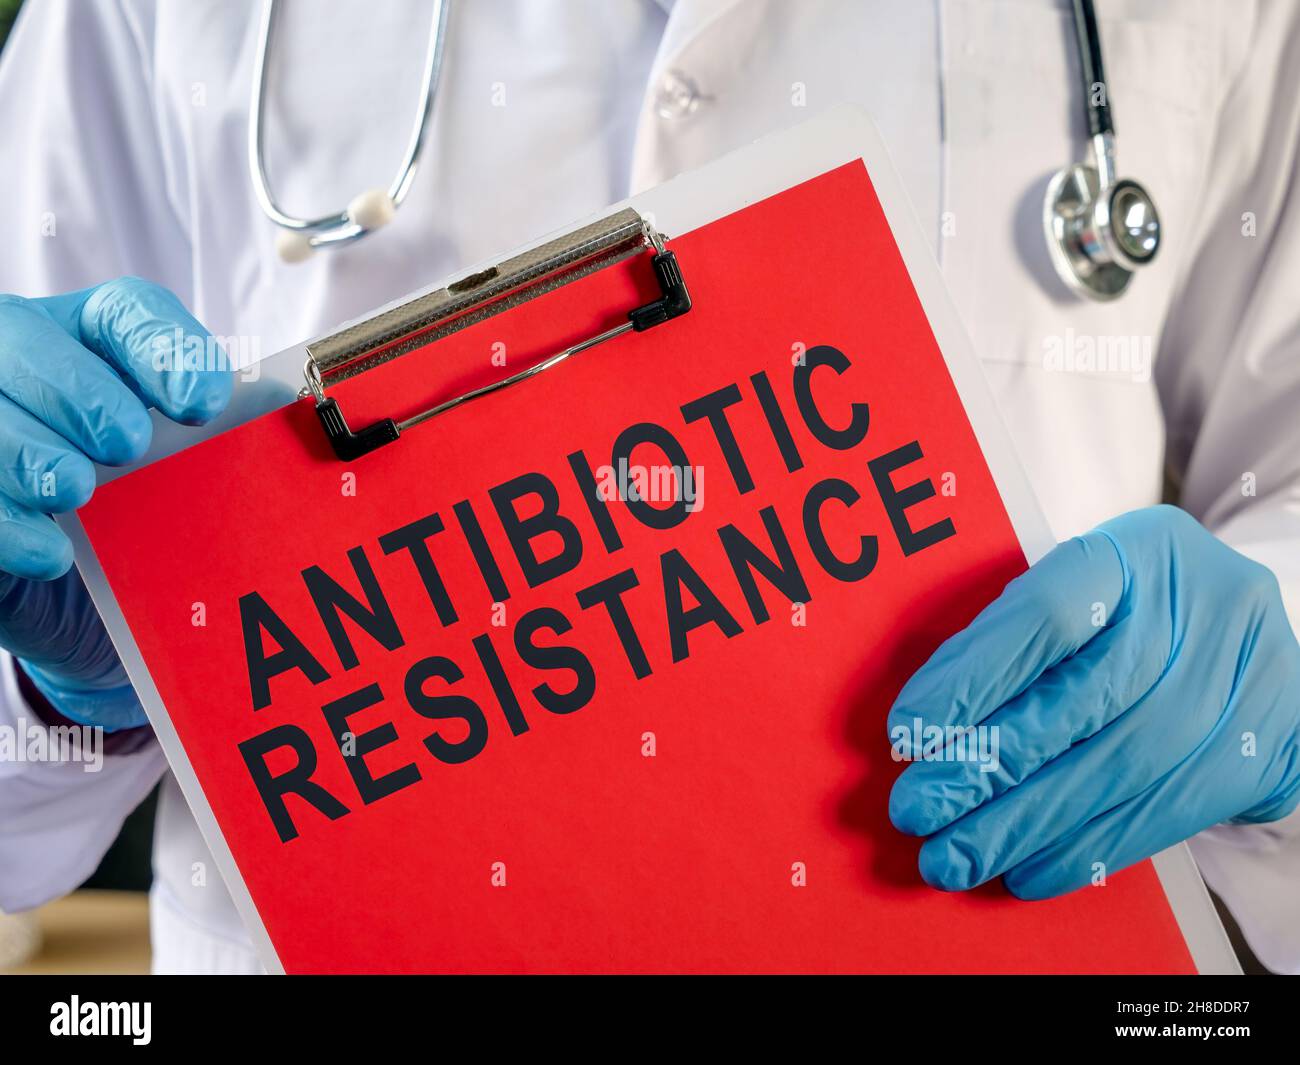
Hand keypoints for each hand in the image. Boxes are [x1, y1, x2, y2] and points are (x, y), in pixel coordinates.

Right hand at [0, 278, 231, 729]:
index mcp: (97, 343)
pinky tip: (51, 551)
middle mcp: (27, 364)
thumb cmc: (152, 521)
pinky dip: (7, 521)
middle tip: (126, 445)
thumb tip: (282, 410)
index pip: (127, 312)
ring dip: (26, 446)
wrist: (97, 606)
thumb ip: (228, 441)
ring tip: (72, 488)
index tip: (202, 403)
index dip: (163, 346)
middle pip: (26, 334)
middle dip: (79, 388)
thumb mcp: (193, 478)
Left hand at [887, 504, 1299, 897]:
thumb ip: (1011, 642)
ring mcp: (1245, 680)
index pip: (1045, 614)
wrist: (1242, 635)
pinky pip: (1163, 813)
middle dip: (985, 767)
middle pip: (1081, 702)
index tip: (908, 733)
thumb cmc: (1128, 614)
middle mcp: (1203, 607)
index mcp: (1137, 552)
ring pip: (1119, 769)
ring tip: (955, 857)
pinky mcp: (1268, 747)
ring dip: (1024, 825)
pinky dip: (1084, 849)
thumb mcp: (1080, 593)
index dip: (973, 677)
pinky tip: (1025, 870)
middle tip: (917, 810)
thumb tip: (923, 731)